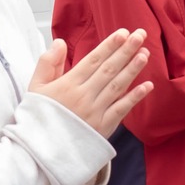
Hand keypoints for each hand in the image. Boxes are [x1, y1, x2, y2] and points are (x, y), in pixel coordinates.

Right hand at [29, 28, 154, 137]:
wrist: (39, 151)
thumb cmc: (38, 118)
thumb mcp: (35, 87)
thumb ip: (48, 63)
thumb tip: (60, 42)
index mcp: (67, 84)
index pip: (93, 60)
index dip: (109, 45)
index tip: (123, 33)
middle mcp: (84, 96)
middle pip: (109, 69)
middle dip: (126, 50)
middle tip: (140, 35)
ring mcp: (95, 112)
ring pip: (118, 86)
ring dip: (133, 69)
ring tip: (145, 54)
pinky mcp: (103, 127)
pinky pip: (122, 109)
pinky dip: (135, 97)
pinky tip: (148, 85)